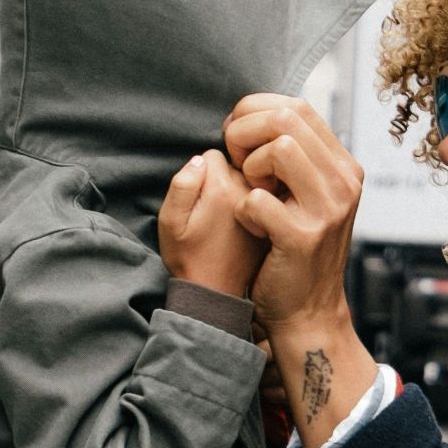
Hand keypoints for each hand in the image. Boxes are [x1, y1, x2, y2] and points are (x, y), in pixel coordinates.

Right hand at [158, 149, 266, 296]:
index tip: (199, 199)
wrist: (217, 293)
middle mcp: (249, 190)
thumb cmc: (188, 257)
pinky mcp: (277, 216)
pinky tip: (246, 223)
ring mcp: (267, 202)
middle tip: (213, 209)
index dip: (200, 173)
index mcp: (222, 187)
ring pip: (252, 177)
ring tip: (228, 218)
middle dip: (222, 177)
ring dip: (241, 189)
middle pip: (236, 162)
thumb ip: (182, 184)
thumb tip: (201, 159)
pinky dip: (257, 202)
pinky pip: (266, 194)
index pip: (213, 154)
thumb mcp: (170, 222)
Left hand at [224, 95, 377, 447]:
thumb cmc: (293, 248)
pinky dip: (243, 210)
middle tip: (237, 165)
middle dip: (245, 133)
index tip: (239, 141)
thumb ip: (294, 156)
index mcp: (344, 166)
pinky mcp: (304, 237)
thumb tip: (257, 114)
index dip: (255, 113)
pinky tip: (253, 226)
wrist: (307, 311)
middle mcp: (344, 182)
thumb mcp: (306, 195)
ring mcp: (328, 209)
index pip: (297, 106)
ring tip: (250, 192)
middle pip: (286, 118)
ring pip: (278, 148)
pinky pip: (257, 199)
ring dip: (248, 168)